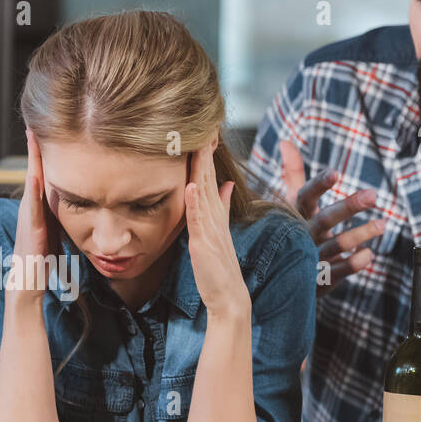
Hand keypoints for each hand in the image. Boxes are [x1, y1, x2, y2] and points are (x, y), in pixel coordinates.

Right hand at [9, 129, 60, 302]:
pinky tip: (36, 174)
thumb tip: (75, 200)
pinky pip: (33, 205)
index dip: (43, 152)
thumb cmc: (42, 257)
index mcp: (38, 206)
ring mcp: (29, 216)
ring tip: (32, 137)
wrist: (28, 281)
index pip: (42, 173)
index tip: (45, 130)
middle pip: (34, 170)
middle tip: (34, 122)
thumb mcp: (54, 228)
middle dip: (34, 146)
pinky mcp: (33, 228)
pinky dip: (34, 188)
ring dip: (32, 159)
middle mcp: (30, 206)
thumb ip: (59, 213)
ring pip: (31, 181)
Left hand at [185, 142, 248, 319]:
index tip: (203, 131)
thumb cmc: (219, 267)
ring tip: (198, 144)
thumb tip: (223, 184)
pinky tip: (191, 184)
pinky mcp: (204, 243)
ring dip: (200, 168)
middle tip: (204, 125)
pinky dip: (195, 201)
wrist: (229, 296)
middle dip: (204, 152)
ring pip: (203, 192)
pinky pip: (199, 219)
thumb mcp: (218, 231)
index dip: (204, 155)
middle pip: (207, 178)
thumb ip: (219, 207)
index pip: (208, 178)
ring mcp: (210, 229)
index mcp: (215, 213)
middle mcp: (214, 217)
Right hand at [280, 140, 383, 293]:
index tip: (334, 174)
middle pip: (324, 220)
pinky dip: (352, 264)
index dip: (318, 186)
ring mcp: (309, 259)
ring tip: (382, 224)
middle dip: (348, 207)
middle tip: (373, 195)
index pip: (304, 197)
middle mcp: (301, 236)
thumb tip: (287, 142)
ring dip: (358, 235)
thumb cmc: (289, 234)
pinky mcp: (318, 281)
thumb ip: (292, 174)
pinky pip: (336, 273)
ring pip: (334, 246)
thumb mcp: (290, 204)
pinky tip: (368, 255)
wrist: (273, 279)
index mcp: (295, 216)